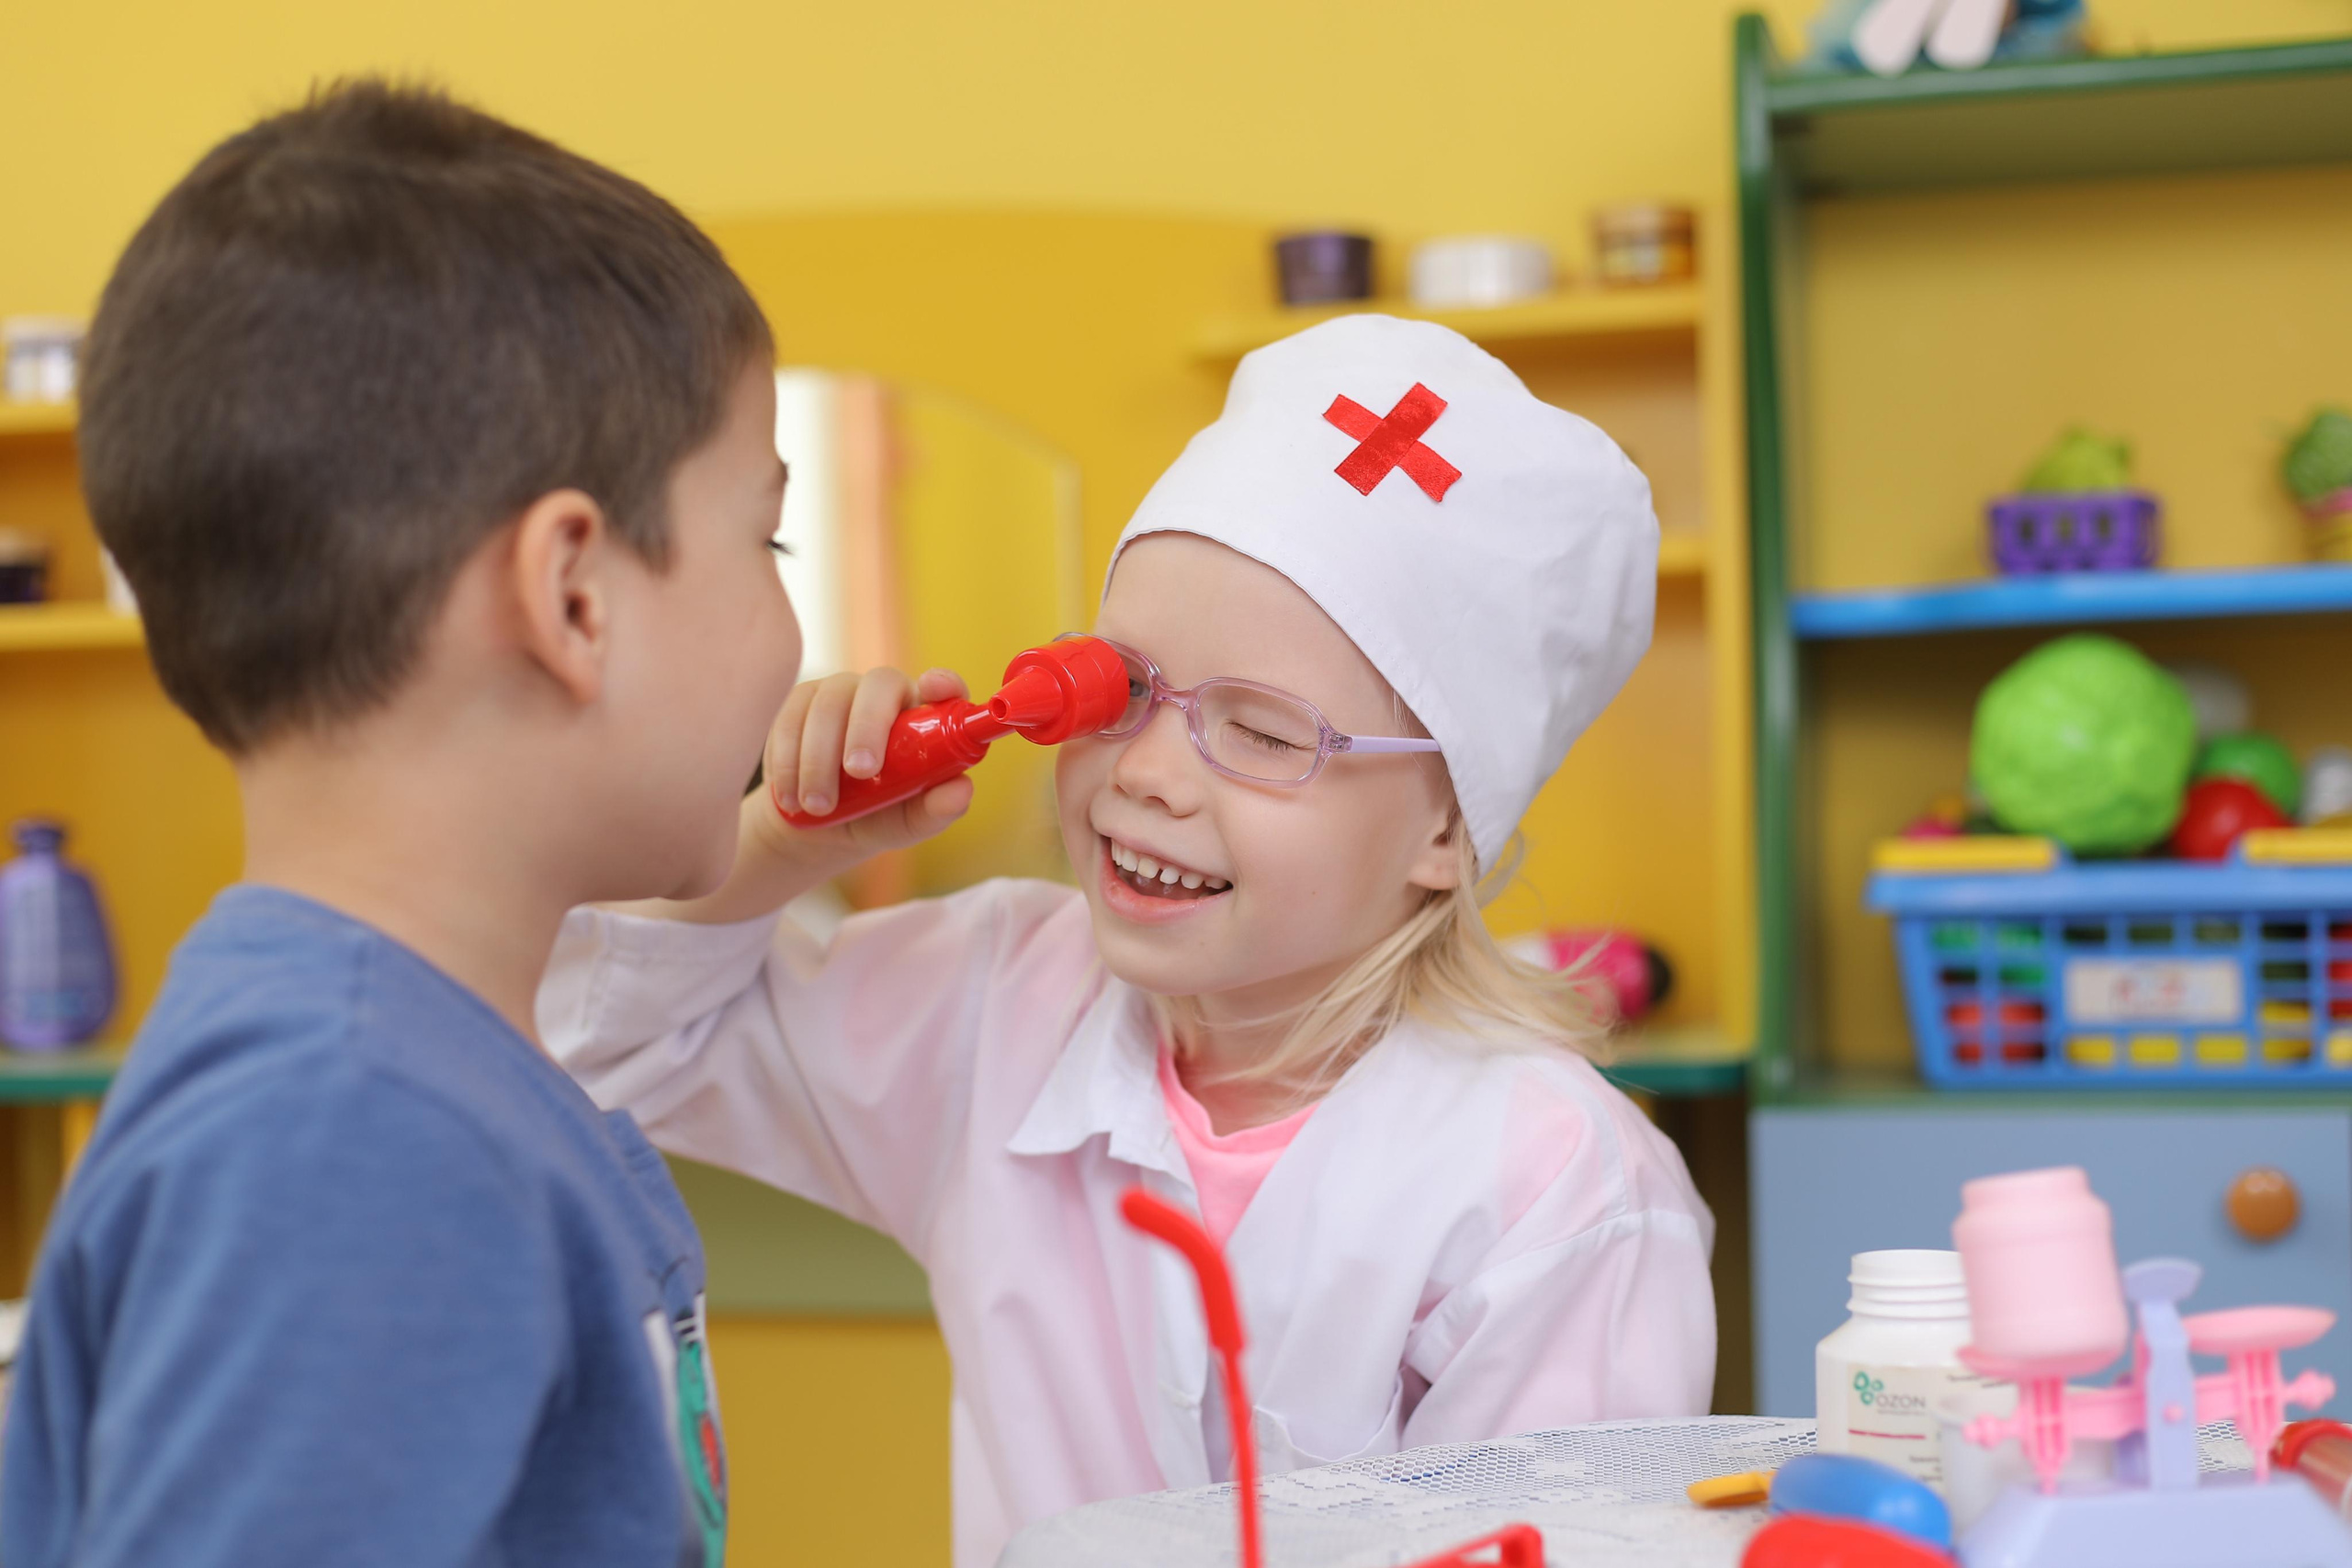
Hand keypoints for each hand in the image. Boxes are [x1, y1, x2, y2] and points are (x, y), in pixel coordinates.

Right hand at [756, 665, 975, 853]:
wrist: (816, 827)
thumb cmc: (875, 817)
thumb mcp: (907, 824)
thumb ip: (935, 810)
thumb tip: (962, 790)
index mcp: (925, 719)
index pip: (944, 688)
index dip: (942, 683)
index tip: (932, 689)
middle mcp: (885, 696)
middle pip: (880, 684)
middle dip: (867, 726)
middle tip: (859, 771)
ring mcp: (841, 693)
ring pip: (829, 704)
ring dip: (821, 758)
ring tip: (818, 805)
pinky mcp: (799, 702)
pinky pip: (789, 718)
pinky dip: (788, 761)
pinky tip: (791, 796)